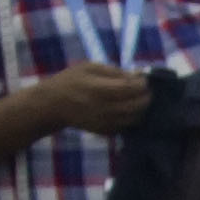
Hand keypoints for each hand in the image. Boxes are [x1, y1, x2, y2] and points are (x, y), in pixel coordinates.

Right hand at [27, 61, 154, 135]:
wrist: (54, 105)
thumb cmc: (71, 81)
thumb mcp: (89, 67)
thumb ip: (114, 71)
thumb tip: (137, 75)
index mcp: (99, 89)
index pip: (131, 89)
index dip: (142, 84)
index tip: (142, 79)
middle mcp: (105, 108)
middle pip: (137, 105)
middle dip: (146, 96)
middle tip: (145, 90)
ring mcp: (106, 122)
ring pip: (136, 118)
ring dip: (142, 108)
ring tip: (137, 98)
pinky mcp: (106, 132)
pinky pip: (127, 126)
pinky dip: (133, 118)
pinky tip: (128, 109)